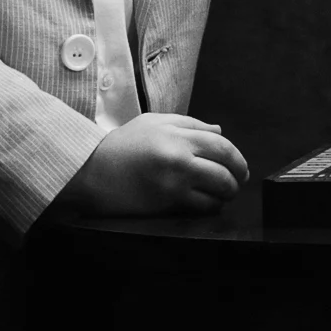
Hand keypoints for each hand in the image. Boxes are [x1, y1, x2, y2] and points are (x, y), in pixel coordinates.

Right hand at [51, 112, 249, 217]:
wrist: (90, 172)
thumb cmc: (121, 146)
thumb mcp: (153, 123)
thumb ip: (190, 124)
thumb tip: (220, 132)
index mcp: (177, 134)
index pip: (222, 145)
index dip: (237, 158)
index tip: (240, 166)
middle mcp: (179, 157)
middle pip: (225, 168)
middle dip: (238, 177)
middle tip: (238, 182)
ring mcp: (173, 182)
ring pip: (217, 190)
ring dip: (226, 194)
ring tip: (225, 194)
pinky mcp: (166, 203)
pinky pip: (201, 207)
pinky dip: (210, 206)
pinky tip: (207, 203)